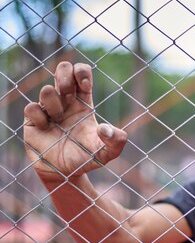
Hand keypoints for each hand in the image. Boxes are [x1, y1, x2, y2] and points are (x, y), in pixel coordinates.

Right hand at [24, 62, 126, 182]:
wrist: (66, 173)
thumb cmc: (87, 158)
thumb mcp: (107, 152)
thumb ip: (116, 142)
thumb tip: (107, 130)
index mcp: (83, 102)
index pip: (81, 74)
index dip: (82, 72)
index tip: (85, 85)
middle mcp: (65, 102)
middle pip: (62, 69)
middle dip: (64, 75)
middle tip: (68, 93)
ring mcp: (48, 110)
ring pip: (47, 90)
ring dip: (55, 104)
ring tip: (59, 120)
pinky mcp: (33, 121)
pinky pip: (31, 107)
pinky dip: (40, 117)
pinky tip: (46, 128)